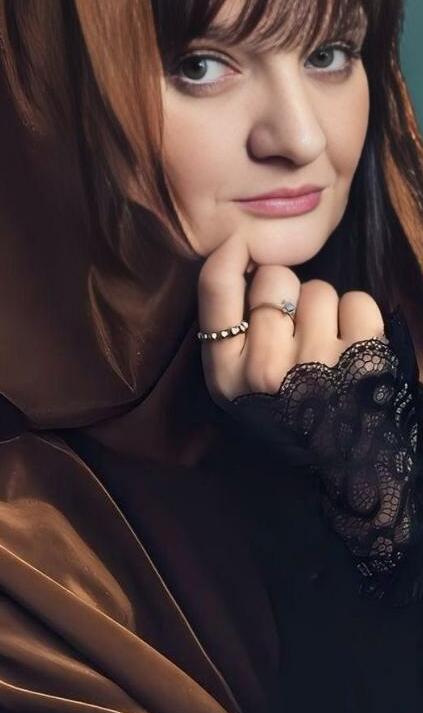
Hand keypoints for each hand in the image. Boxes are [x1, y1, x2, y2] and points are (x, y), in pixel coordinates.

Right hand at [197, 230, 384, 403]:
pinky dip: (359, 318)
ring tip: (325, 348)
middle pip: (274, 278)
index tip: (240, 245)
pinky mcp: (363, 362)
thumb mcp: (237, 383)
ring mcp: (316, 365)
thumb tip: (238, 254)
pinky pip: (358, 302)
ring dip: (326, 310)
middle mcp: (266, 370)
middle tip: (294, 330)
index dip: (229, 254)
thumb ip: (229, 327)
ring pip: (319, 289)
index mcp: (226, 374)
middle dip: (287, 292)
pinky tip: (353, 348)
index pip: (215, 288)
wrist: (343, 466)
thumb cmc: (287, 411)